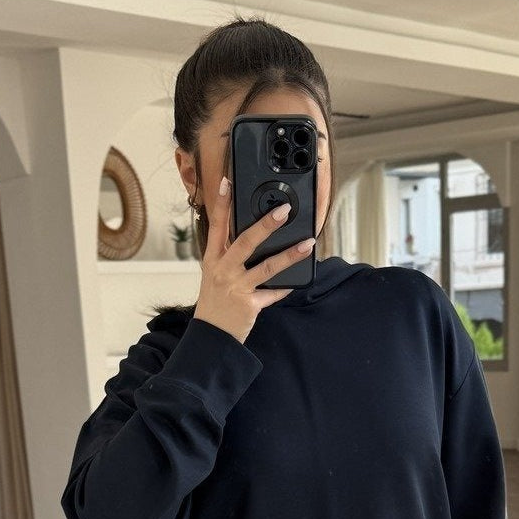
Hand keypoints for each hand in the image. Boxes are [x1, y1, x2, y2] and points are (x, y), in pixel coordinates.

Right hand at [193, 175, 315, 344]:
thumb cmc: (214, 303)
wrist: (211, 336)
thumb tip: (251, 235)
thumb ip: (228, 254)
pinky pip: (272, 293)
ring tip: (307, 243)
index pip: (217, 225)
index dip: (222, 204)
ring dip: (290, 254)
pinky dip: (285, 287)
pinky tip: (298, 280)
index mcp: (213, 259)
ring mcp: (237, 287)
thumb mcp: (214, 274)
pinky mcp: (249, 304)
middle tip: (284, 210)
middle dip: (266, 224)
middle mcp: (224, 270)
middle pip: (246, 241)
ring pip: (267, 267)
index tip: (228, 182)